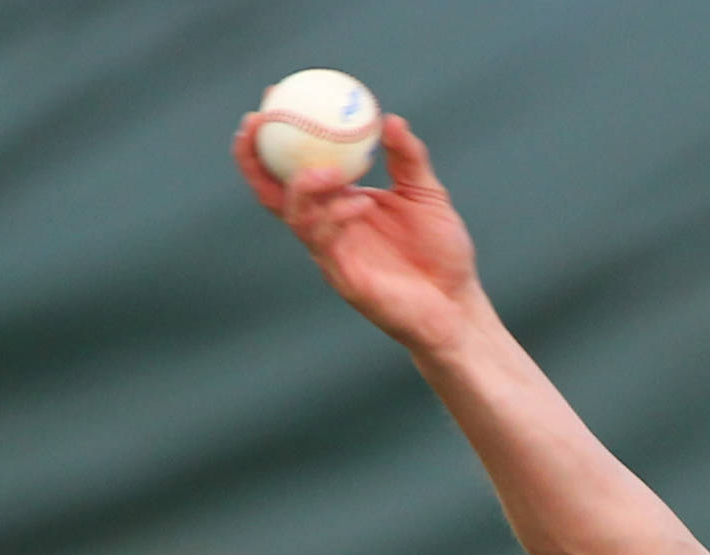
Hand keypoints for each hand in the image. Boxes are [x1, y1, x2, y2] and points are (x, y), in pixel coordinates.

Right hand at [233, 111, 484, 355]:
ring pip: (296, 214)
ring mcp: (330, 251)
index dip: (275, 134)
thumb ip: (409, 158)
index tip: (274, 95)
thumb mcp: (427, 195)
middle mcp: (326, 224)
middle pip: (271, 189)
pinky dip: (338, 217)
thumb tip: (390, 119)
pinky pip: (327, 242)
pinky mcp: (342, 277)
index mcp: (339, 201)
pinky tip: (361, 202)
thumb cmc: (442, 251)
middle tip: (258, 122)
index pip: (294, 165)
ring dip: (303, 187)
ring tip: (325, 170)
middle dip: (253, 156)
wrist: (457, 304)